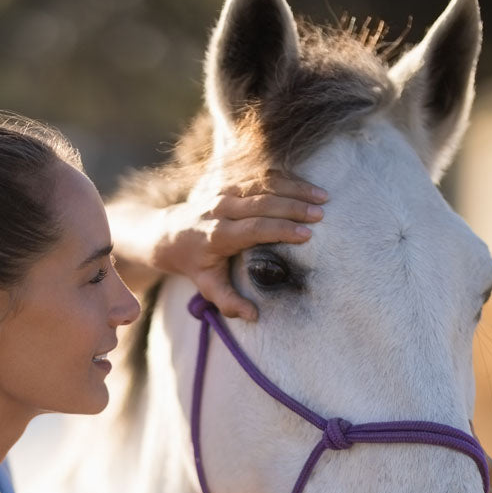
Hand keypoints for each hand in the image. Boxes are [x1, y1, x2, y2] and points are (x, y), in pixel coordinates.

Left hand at [152, 172, 326, 320]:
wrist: (169, 234)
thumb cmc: (194, 264)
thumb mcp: (207, 286)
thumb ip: (229, 302)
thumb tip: (252, 316)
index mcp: (217, 235)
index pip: (254, 228)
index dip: (281, 229)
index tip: (306, 234)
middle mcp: (221, 209)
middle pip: (263, 202)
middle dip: (294, 207)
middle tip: (320, 214)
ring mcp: (225, 192)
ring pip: (264, 184)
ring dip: (295, 188)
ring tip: (322, 197)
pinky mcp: (231, 183)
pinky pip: (262, 177)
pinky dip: (287, 180)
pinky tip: (307, 188)